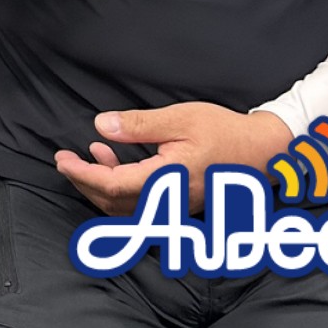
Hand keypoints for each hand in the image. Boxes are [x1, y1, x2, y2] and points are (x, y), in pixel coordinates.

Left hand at [54, 103, 292, 215]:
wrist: (264, 152)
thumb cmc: (224, 131)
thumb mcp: (180, 118)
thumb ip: (139, 125)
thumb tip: (101, 127)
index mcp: (167, 179)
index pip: (113, 185)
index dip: (83, 174)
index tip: (63, 159)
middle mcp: (170, 201)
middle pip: (114, 203)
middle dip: (84, 182)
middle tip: (65, 160)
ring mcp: (176, 208)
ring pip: (126, 209)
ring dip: (101, 186)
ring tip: (91, 154)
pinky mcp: (180, 205)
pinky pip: (141, 207)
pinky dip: (119, 190)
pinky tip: (116, 162)